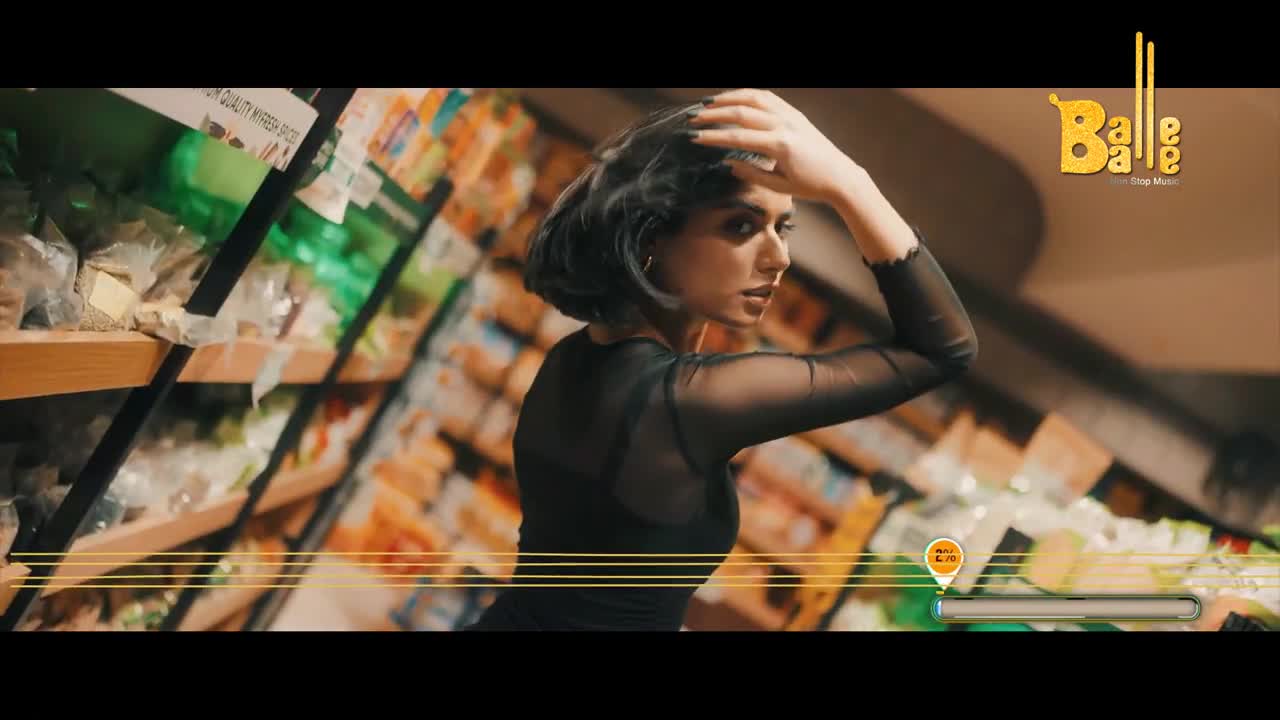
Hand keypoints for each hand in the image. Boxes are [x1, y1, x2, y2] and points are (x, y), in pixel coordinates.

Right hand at [688, 89, 863, 203]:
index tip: (695, 137)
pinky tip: (734, 98)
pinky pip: (767, 98)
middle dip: (714, 115)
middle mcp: (784, 125)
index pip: (738, 137)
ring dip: (729, 98)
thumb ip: (751, 173)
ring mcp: (790, 116)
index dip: (713, 136)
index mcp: (780, 145)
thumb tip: (728, 162)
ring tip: (708, 104)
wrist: (840, 176)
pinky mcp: (795, 113)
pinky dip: (748, 95)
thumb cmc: (810, 186)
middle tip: (694, 118)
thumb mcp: (779, 187)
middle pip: (742, 113)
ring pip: (754, 98)